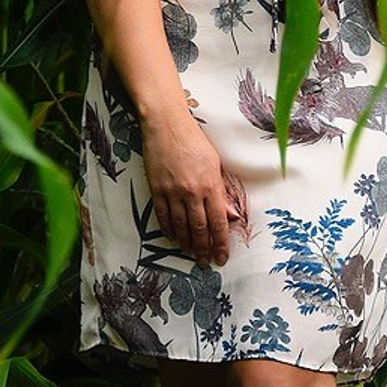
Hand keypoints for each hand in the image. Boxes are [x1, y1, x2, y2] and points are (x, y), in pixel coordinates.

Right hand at [142, 112, 233, 266]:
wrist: (166, 125)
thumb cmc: (194, 140)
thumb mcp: (215, 164)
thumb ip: (221, 192)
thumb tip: (230, 216)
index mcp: (211, 185)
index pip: (218, 223)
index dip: (221, 244)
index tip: (222, 257)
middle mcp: (192, 192)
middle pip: (199, 229)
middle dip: (203, 249)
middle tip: (205, 261)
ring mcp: (172, 192)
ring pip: (181, 226)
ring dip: (187, 243)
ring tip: (191, 253)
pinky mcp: (157, 189)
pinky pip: (163, 216)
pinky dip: (168, 230)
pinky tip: (173, 238)